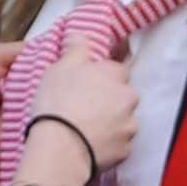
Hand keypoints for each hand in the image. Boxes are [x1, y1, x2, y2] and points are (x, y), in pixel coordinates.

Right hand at [17, 49, 137, 185]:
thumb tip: (80, 36)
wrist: (60, 149)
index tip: (91, 83)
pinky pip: (119, 143)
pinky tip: (89, 143)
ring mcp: (129, 124)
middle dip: (108, 99)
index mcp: (113, 74)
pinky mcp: (125, 149)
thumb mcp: (59, 68)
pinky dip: (107, 143)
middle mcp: (127, 97)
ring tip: (84, 127)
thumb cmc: (57, 107)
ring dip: (109, 122)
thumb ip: (76, 49)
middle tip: (83, 106)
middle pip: (122, 95)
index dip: (102, 76)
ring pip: (122, 120)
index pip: (117, 68)